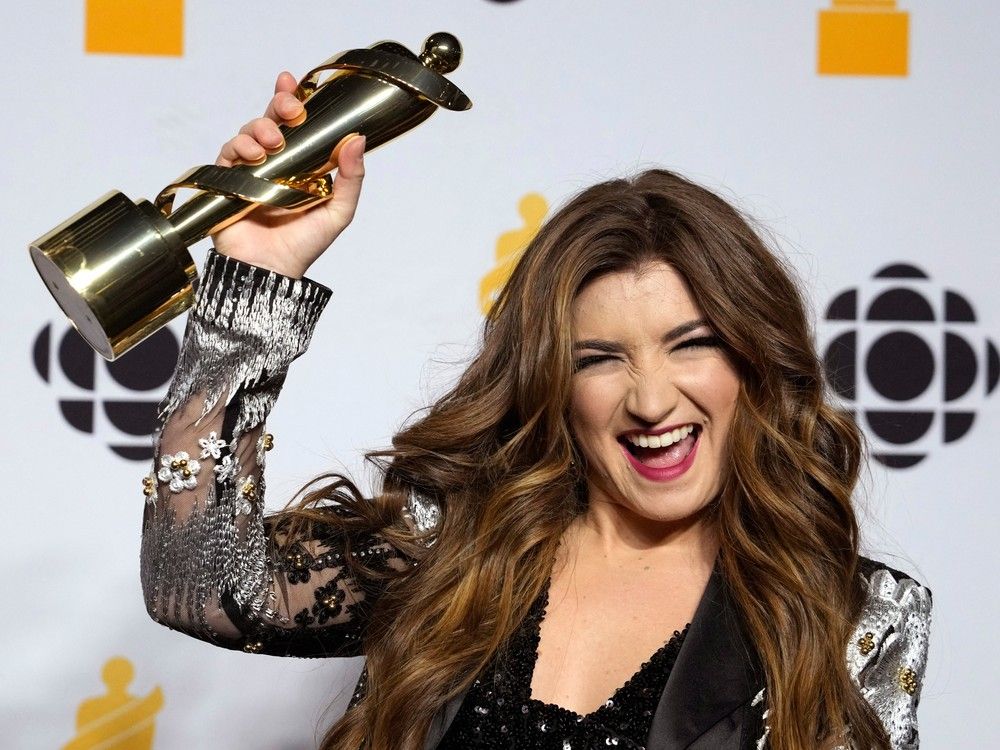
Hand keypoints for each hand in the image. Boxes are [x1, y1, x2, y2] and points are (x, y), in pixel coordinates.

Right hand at [211, 71, 365, 278]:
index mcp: (300, 165)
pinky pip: (228, 154)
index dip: (292, 99)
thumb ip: (352, 178)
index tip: (292, 82)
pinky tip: (255, 156)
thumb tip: (358, 139)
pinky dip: (239, 147)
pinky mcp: (228, 182)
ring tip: (273, 143)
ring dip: (260, 129)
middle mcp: (274, 164)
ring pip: (248, 133)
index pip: (296, 125)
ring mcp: (249, 172)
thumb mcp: (338, 210)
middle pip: (270, 120)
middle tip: (290, 109)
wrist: (271, 271)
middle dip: (278, 106)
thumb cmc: (304, 245)